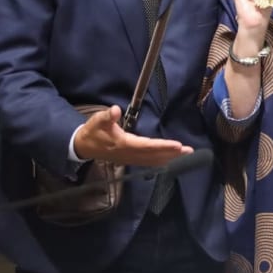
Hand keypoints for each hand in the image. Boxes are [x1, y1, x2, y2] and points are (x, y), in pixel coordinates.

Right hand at [72, 105, 190, 166]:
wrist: (83, 146)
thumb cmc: (93, 132)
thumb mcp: (96, 121)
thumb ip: (106, 117)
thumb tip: (114, 110)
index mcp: (123, 144)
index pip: (146, 146)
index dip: (162, 146)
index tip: (177, 145)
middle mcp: (129, 154)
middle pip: (154, 155)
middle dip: (172, 153)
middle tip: (189, 151)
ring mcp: (130, 159)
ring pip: (153, 160)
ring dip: (170, 158)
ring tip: (186, 154)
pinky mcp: (131, 160)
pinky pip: (149, 162)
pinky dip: (162, 161)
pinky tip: (172, 159)